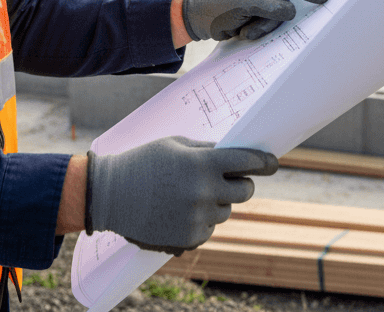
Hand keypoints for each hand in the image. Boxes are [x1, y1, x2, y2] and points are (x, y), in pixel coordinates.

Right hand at [88, 137, 275, 254]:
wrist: (110, 195)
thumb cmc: (142, 163)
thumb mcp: (174, 145)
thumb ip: (205, 150)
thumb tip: (232, 154)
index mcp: (201, 164)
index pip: (245, 161)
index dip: (263, 161)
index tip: (273, 162)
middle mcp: (204, 192)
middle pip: (244, 191)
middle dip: (240, 182)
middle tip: (228, 177)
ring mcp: (198, 218)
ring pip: (226, 210)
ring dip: (217, 202)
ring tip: (189, 193)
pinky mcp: (190, 239)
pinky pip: (209, 228)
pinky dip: (202, 220)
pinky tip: (179, 210)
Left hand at [181, 0, 329, 41]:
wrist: (200, 21)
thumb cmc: (217, 6)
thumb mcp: (242, 4)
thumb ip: (268, 7)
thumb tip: (291, 11)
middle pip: (284, 7)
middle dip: (269, 21)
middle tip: (251, 28)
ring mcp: (262, 5)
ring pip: (277, 21)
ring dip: (261, 29)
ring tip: (243, 31)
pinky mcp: (258, 18)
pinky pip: (269, 28)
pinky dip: (257, 33)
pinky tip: (242, 32)